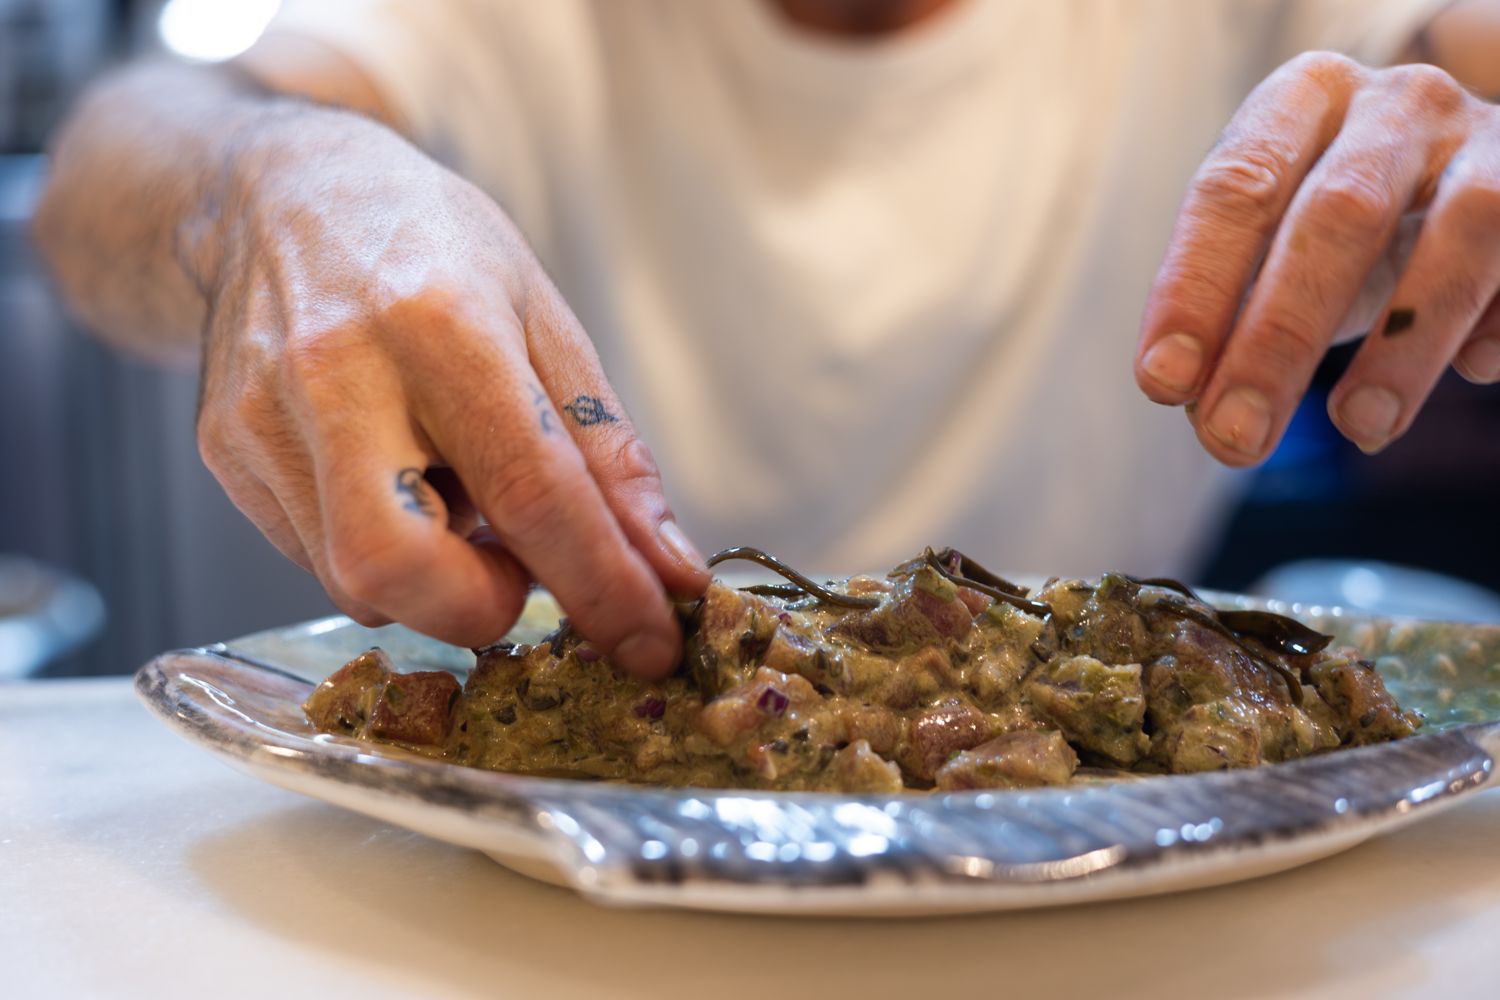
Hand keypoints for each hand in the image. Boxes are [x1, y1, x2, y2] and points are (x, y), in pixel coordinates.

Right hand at [194, 118, 707, 675]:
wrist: (284, 196)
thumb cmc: (436, 253)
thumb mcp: (546, 324)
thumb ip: (608, 454)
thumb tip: (667, 569)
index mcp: (441, 324)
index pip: (531, 490)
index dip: (602, 586)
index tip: (651, 644)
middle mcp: (334, 374)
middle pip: (396, 567)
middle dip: (479, 607)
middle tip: (516, 568)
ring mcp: (262, 419)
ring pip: (357, 581)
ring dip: (435, 574)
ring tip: (450, 487)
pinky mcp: (223, 454)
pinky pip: (315, 558)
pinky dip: (383, 548)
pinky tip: (394, 477)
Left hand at [1136, 52, 1499, 462]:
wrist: (1458, 167)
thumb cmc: (1336, 223)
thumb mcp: (1272, 249)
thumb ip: (1233, 318)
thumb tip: (1209, 418)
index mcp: (1300, 102)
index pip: (1234, 189)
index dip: (1195, 288)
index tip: (1162, 381)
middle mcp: (1395, 103)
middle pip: (1336, 214)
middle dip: (1278, 337)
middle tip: (1235, 437)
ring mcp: (1486, 139)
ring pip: (1459, 232)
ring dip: (1404, 345)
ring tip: (1358, 427)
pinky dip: (1498, 325)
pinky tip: (1474, 373)